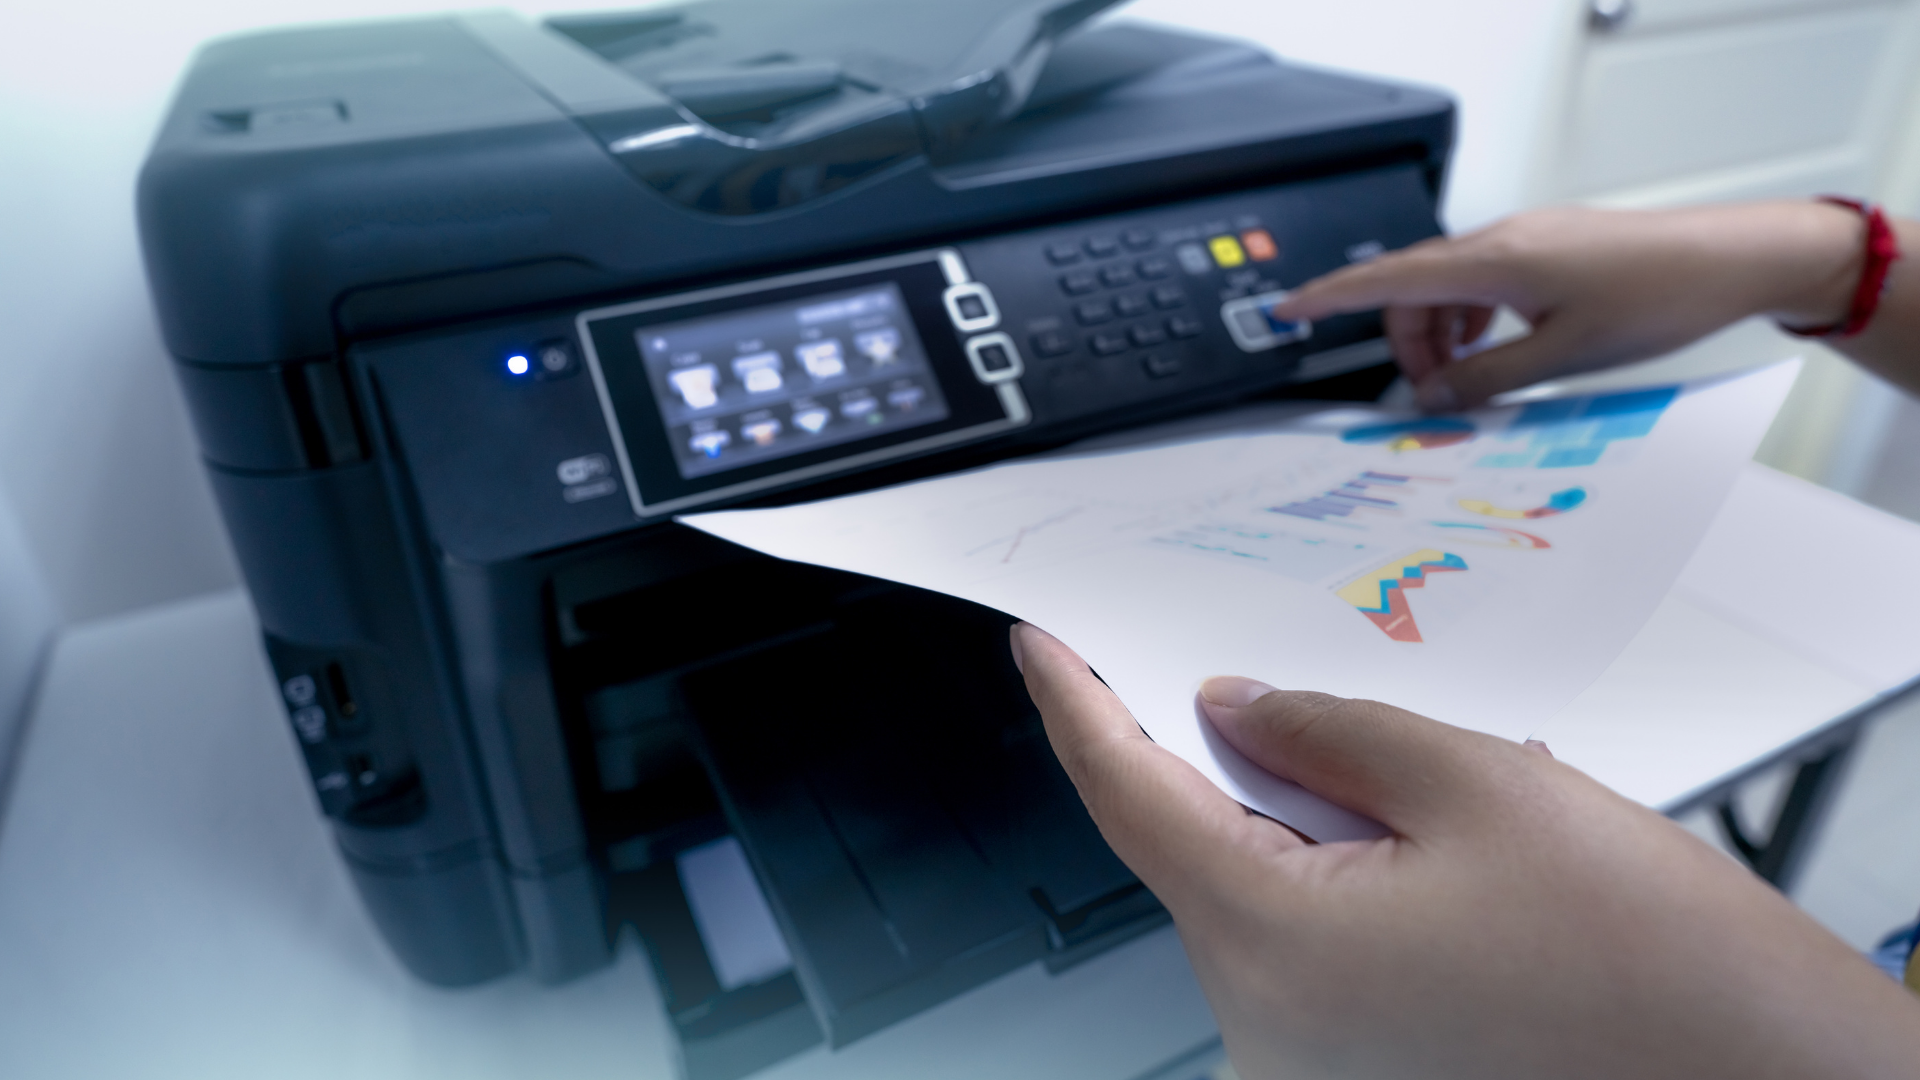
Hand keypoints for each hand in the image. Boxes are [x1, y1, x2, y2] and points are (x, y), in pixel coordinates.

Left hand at [1009, 622, 1919, 1078]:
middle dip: (1213, 752)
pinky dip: (1328, 875)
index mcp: (1270, 942)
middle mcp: (1267, 1025)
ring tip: (1392, 768)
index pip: (1124, 796)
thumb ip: (1326, 728)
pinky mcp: (1355, 1071)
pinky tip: (1406, 838)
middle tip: (1239, 666)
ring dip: (1294, 817)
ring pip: (1253, 893)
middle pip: (1190, 846)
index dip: (1073, 705)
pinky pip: (1303, 945)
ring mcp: (1308, 1062)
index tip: (1039, 646)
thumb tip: (1233, 705)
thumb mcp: (1475, 783)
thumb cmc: (1649, 958)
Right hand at [1270, 202, 1865, 409]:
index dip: (1330, 296)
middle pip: (1414, 288)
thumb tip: (1434, 397)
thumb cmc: (1657, 296)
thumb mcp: (1561, 356)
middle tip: (1428, 394)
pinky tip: (1497, 350)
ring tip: (1468, 380)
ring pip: (1449, 287)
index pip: (1388, 277)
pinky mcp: (1548, 247)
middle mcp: (1503, 239)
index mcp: (1495, 259)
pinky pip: (1483, 282)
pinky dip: (1473, 319)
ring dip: (1442, 335)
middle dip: (1406, 342)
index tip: (1287, 310)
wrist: (1729, 259)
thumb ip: (1486, 378)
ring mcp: (1526, 239)